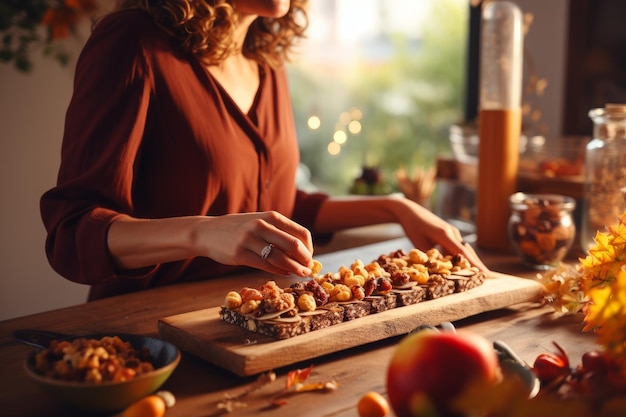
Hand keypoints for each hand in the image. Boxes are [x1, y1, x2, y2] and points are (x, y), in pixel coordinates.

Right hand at [196, 211, 314, 276]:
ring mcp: (249, 240)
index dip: (309, 248)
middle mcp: (261, 226)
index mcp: (270, 216)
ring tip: (301, 274)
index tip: (309, 257)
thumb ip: (278, 232)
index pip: (300, 233)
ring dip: (294, 268)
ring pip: (280, 258)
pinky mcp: (240, 254)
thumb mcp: (259, 221)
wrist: (208, 232)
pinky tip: (285, 274)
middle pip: (293, 245)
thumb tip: (302, 251)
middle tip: (309, 269)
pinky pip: (265, 265)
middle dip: (305, 260)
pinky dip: (278, 271)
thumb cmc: (239, 228)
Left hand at [394, 199, 488, 271]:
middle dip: (478, 265)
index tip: (484, 273)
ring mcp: (452, 233)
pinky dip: (462, 257)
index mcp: (445, 234)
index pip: (462, 252)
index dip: (474, 264)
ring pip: (464, 250)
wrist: (410, 211)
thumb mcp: (418, 242)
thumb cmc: (412, 226)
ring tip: (481, 275)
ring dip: (471, 261)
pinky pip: (458, 248)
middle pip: (468, 252)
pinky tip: (465, 267)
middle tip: (489, 277)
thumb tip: (436, 269)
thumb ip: (428, 256)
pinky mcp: (449, 234)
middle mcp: (452, 233)